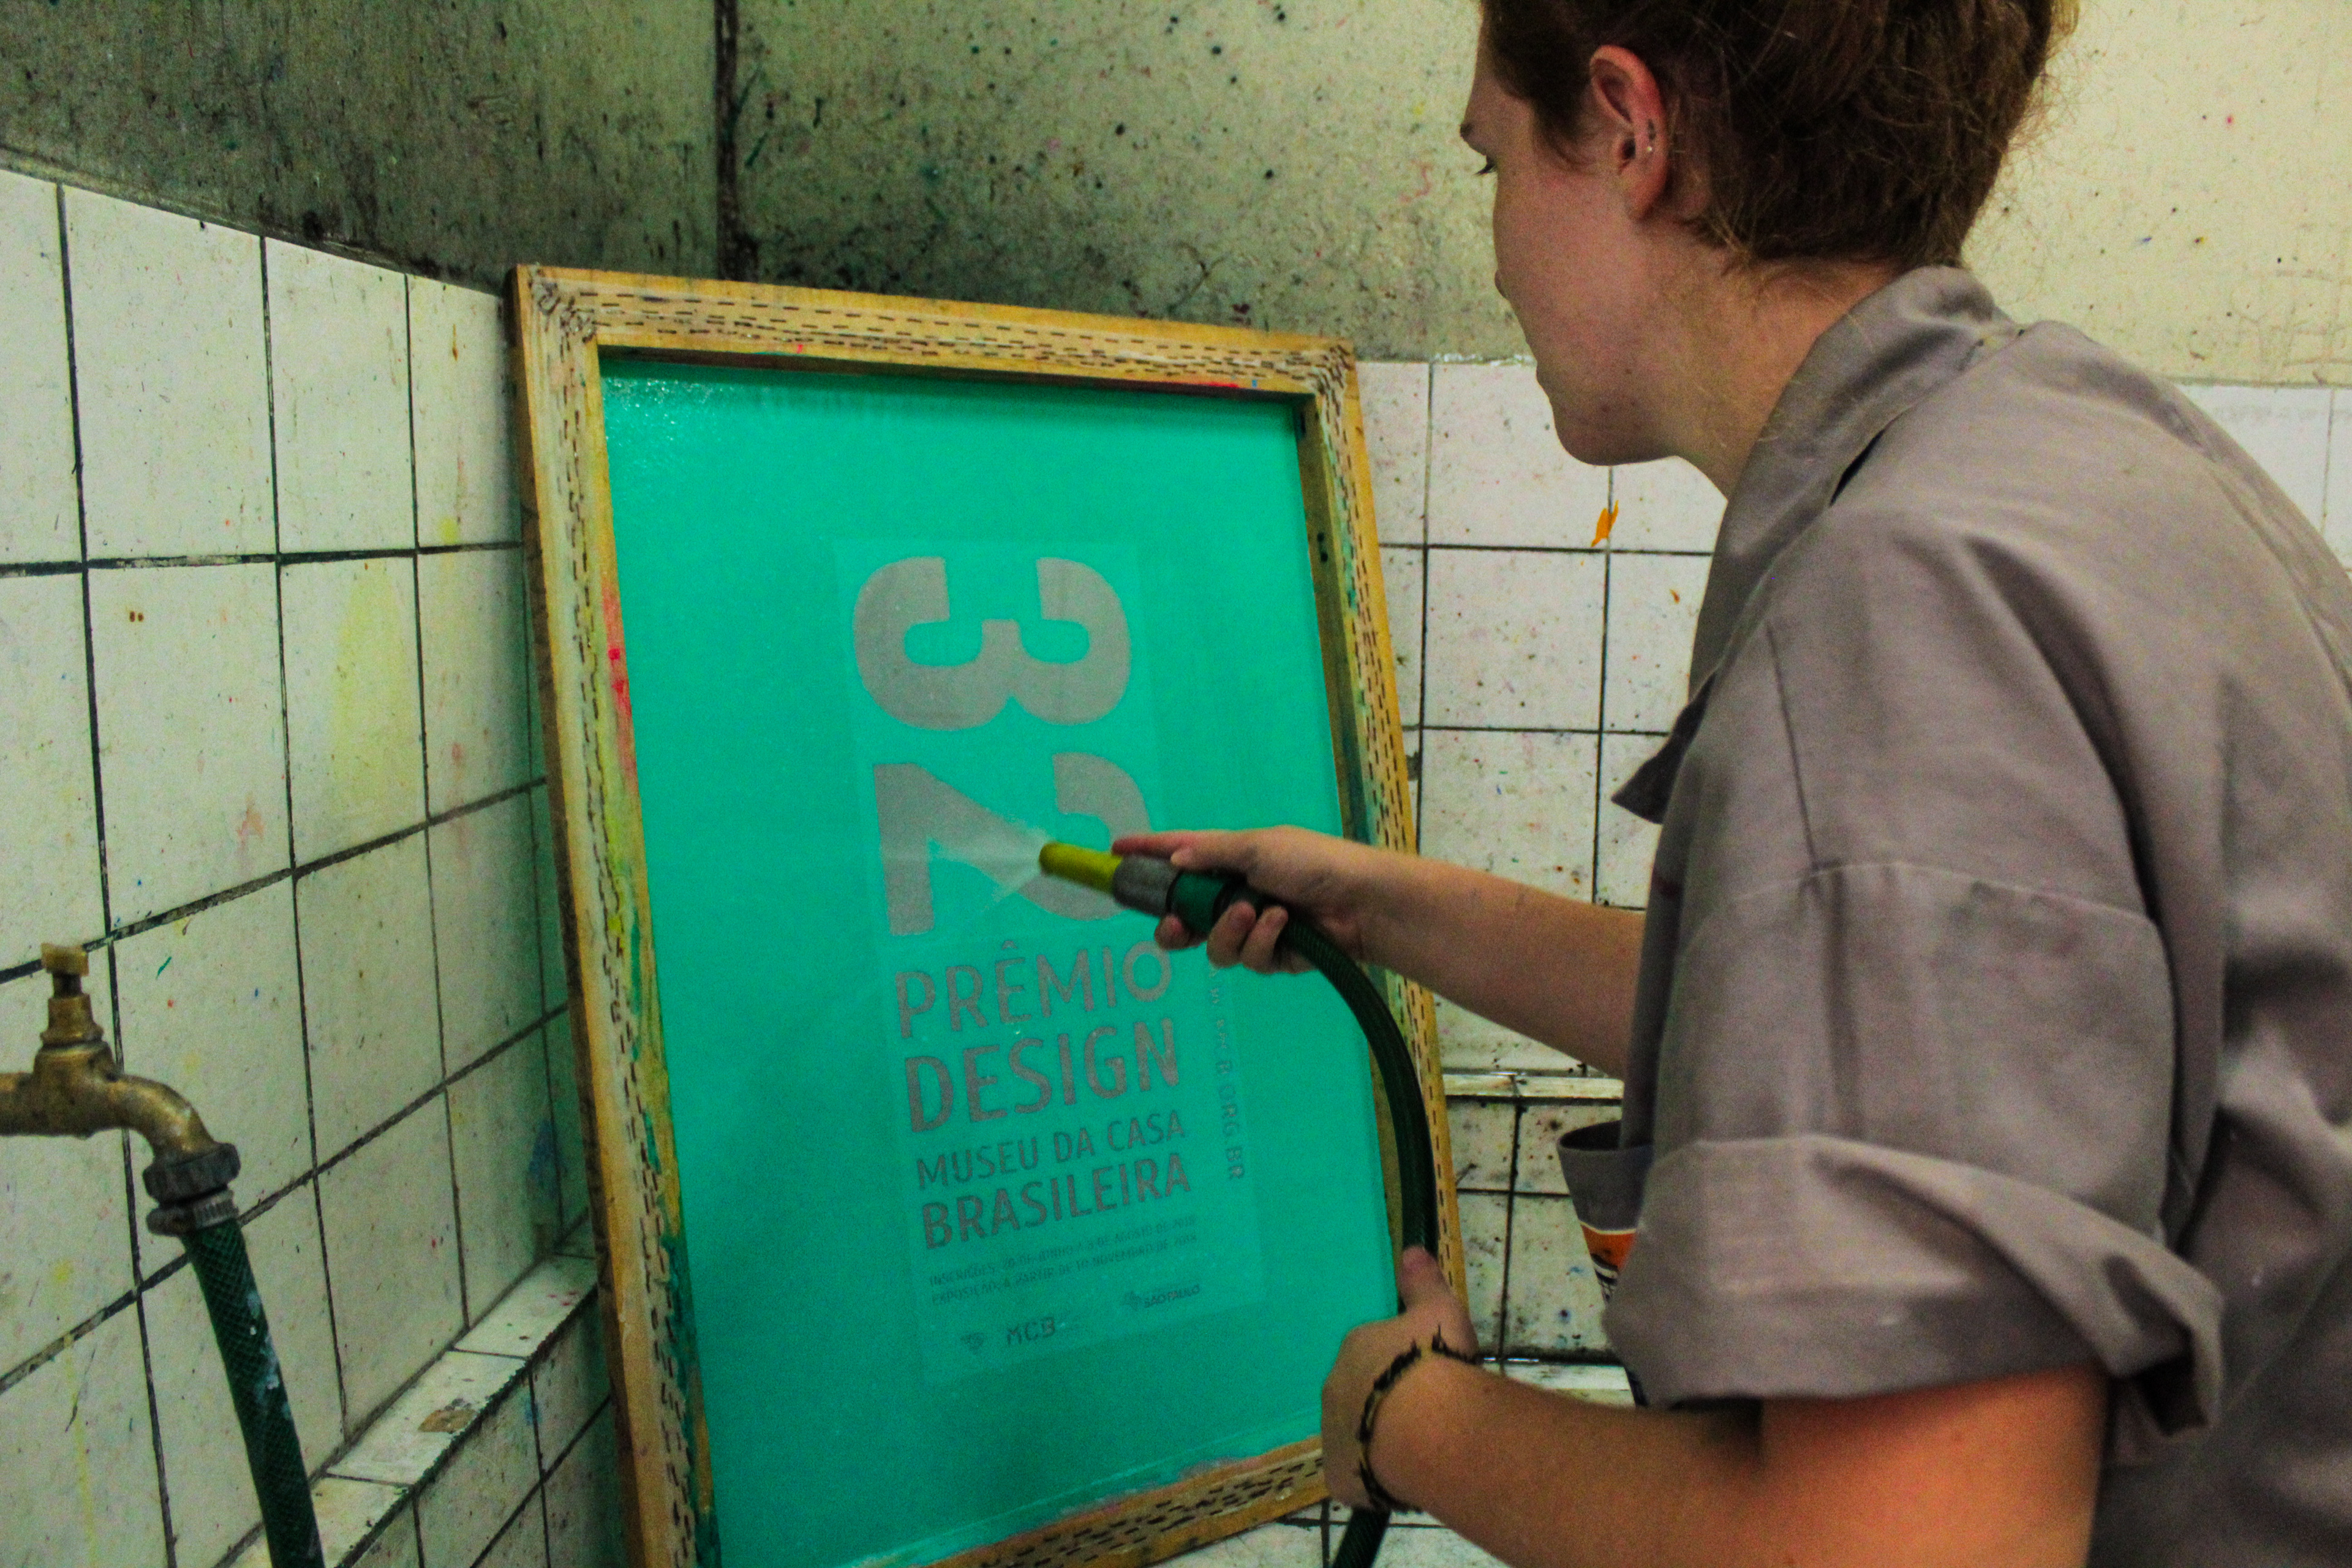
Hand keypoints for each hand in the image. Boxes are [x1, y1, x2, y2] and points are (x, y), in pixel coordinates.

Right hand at [1111, 826, 1400, 974]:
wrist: (1363, 902)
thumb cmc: (1313, 862)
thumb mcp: (1257, 846)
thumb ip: (1210, 854)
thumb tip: (1171, 861)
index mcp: (1230, 860)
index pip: (1178, 855)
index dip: (1146, 855)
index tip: (1113, 853)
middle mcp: (1236, 895)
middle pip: (1184, 917)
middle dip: (1174, 924)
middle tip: (1174, 923)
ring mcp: (1254, 929)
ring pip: (1213, 946)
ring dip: (1229, 931)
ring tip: (1254, 913)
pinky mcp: (1274, 957)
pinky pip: (1248, 959)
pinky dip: (1263, 942)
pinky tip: (1284, 926)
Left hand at [1321, 1247, 1481, 1508]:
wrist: (1428, 1426)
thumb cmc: (1433, 1363)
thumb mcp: (1439, 1311)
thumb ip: (1423, 1283)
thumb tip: (1410, 1251)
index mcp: (1355, 1348)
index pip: (1373, 1354)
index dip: (1400, 1365)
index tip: (1426, 1375)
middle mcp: (1335, 1389)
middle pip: (1360, 1395)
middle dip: (1385, 1402)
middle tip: (1425, 1416)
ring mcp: (1333, 1436)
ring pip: (1356, 1436)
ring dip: (1379, 1440)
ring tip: (1419, 1450)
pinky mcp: (1341, 1478)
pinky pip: (1357, 1477)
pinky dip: (1375, 1479)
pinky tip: (1404, 1479)